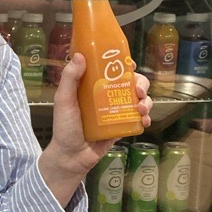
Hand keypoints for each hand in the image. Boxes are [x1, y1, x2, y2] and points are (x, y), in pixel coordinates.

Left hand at [38, 53, 151, 207]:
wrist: (72, 157)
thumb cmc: (65, 127)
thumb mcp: (64, 100)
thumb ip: (69, 79)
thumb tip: (80, 55)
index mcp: (93, 86)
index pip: (112, 70)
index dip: (124, 64)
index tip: (131, 64)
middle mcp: (107, 96)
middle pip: (131, 83)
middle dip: (141, 84)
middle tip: (138, 91)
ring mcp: (117, 112)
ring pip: (139, 100)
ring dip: (147, 101)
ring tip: (141, 108)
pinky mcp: (123, 127)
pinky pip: (139, 119)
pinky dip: (146, 118)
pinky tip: (144, 121)